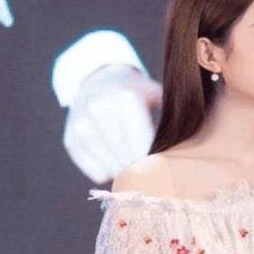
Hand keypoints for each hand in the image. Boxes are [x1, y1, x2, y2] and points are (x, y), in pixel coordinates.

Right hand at [63, 64, 161, 182]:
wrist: (98, 79)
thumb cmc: (138, 93)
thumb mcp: (158, 96)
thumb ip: (172, 122)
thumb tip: (182, 157)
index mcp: (126, 98)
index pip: (143, 147)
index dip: (157, 162)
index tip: (167, 168)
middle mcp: (100, 110)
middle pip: (128, 161)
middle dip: (144, 169)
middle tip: (156, 171)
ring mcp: (82, 126)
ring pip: (112, 170)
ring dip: (127, 172)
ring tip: (136, 160)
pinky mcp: (71, 140)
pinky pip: (97, 173)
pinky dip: (110, 172)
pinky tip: (117, 158)